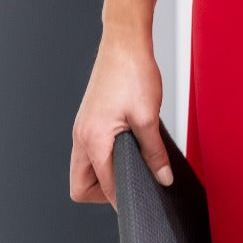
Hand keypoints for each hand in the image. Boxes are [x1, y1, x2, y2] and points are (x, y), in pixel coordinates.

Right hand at [69, 30, 173, 210]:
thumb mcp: (148, 116)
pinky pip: (89, 151)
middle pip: (81, 185)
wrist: (124, 40)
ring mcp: (82, 127)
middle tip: (133, 183)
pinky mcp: (88, 119)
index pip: (102, 188)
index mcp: (92, 139)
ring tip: (132, 162)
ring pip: (84, 169)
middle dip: (105, 193)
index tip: (142, 202)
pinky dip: (105, 157)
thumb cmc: (132, 71)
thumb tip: (162, 178)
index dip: (124, 198)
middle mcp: (81, 136)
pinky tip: (126, 145)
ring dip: (105, 173)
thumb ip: (154, 153)